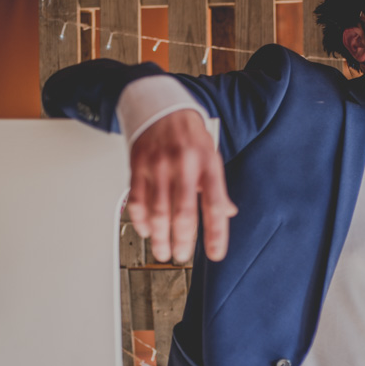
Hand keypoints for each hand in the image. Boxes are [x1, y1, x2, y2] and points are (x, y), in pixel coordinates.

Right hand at [127, 110, 237, 262]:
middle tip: (181, 256)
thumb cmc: (190, 137)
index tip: (216, 254)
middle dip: (182, 241)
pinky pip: (137, 200)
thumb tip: (227, 214)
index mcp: (208, 165)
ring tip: (163, 252)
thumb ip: (217, 188)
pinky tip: (147, 230)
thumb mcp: (212, 158)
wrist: (163, 108)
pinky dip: (141, 220)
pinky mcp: (138, 166)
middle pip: (184, 212)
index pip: (215, 205)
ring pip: (158, 211)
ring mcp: (159, 166)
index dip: (216, 233)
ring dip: (160, 237)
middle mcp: (184, 166)